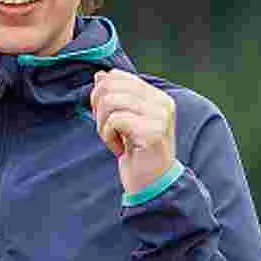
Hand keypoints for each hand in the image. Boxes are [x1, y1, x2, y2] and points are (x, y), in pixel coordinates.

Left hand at [89, 70, 176, 197]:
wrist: (151, 185)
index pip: (118, 76)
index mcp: (157, 96)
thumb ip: (116, 97)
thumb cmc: (137, 154)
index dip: (100, 93)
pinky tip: (118, 149)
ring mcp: (160, 116)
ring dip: (102, 123)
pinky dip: (108, 135)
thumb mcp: (124, 121)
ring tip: (112, 139)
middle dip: (98, 107)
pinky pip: (115, 120)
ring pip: (111, 100)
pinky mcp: (153, 131)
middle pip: (111, 85)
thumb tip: (100, 76)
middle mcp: (162, 102)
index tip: (103, 116)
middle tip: (105, 129)